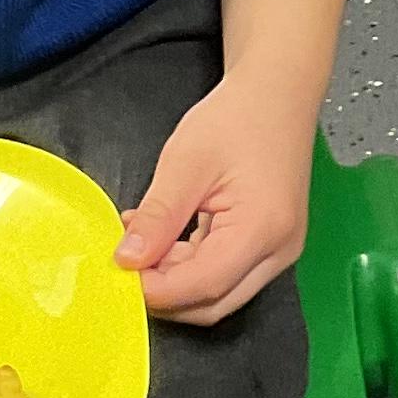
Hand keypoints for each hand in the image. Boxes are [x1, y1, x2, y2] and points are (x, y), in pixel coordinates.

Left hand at [116, 0, 352, 327]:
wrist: (278, 94)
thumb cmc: (236, 119)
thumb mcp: (185, 163)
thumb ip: (158, 217)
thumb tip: (126, 261)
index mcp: (262, 229)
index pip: (202, 285)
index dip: (156, 289)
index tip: (117, 273)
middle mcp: (279, 251)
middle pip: (213, 303)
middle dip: (165, 294)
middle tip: (125, 264)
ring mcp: (279, 252)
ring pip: (219, 294)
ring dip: (175, 281)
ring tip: (141, 243)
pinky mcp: (271, 246)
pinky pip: (227, 274)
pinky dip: (191, 267)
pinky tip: (165, 239)